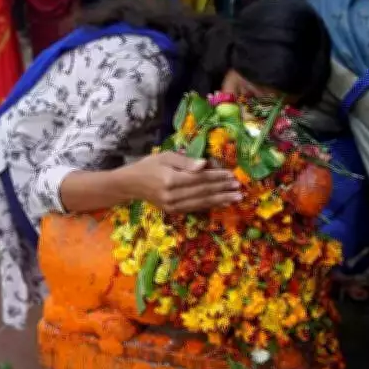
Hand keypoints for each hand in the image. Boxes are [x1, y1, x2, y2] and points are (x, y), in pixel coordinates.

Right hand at [117, 152, 241, 212]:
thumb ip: (185, 161)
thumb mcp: (165, 156)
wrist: (130, 184)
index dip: (216, 177)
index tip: (231, 175)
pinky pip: (195, 208)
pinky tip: (222, 203)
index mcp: (170, 179)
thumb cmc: (149, 166)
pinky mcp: (173, 211)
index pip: (199, 178)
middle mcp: (172, 195)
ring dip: (220, 200)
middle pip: (203, 192)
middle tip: (238, 188)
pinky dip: (210, 206)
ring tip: (236, 198)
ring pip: (201, 202)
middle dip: (222, 189)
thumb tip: (205, 164)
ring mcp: (172, 205)